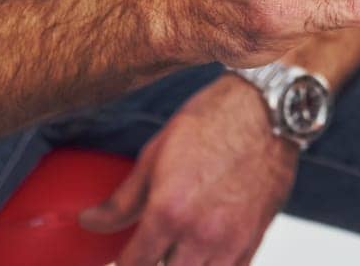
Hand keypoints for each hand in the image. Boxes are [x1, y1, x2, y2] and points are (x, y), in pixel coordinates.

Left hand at [80, 73, 296, 265]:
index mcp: (169, 211)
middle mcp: (200, 234)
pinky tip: (202, 250)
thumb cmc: (213, 121)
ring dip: (182, 265)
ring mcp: (230, 241)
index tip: (121, 257)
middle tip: (150, 249)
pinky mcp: (254, 240)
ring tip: (176, 249)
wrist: (269, 110)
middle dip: (153, 263)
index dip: (122, 264)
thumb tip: (90, 221)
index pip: (133, 264)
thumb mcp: (157, 153)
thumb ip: (123, 199)